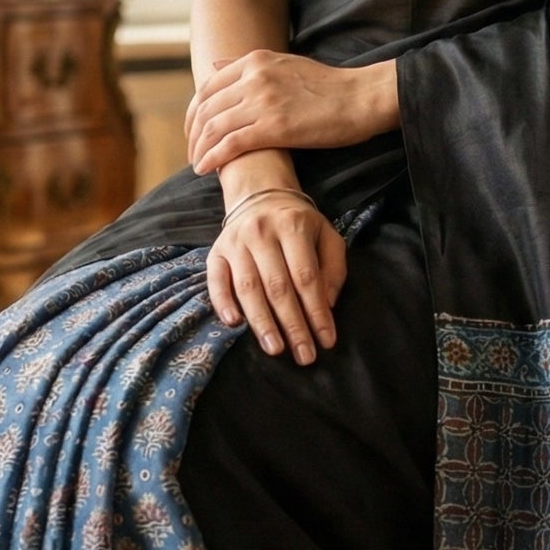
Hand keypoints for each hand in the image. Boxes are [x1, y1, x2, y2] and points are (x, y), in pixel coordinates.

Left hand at [187, 48, 397, 174]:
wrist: (361, 97)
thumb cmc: (329, 86)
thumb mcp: (285, 63)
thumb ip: (250, 66)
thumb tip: (215, 65)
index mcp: (255, 61)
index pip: (208, 87)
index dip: (194, 111)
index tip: (194, 130)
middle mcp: (254, 77)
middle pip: (206, 107)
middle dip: (193, 133)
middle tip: (192, 151)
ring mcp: (263, 100)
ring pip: (213, 127)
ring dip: (199, 149)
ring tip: (197, 164)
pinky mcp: (275, 126)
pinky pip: (231, 143)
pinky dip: (213, 157)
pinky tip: (206, 169)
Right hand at [208, 187, 346, 361]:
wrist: (259, 194)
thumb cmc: (299, 223)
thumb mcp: (326, 235)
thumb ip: (333, 268)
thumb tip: (327, 304)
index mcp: (294, 226)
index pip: (307, 277)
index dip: (317, 312)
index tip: (326, 340)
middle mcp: (262, 233)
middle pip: (278, 287)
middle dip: (293, 325)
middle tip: (304, 355)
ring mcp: (236, 242)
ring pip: (248, 288)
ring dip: (262, 322)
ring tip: (275, 349)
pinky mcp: (216, 251)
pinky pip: (215, 280)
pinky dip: (223, 303)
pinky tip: (235, 324)